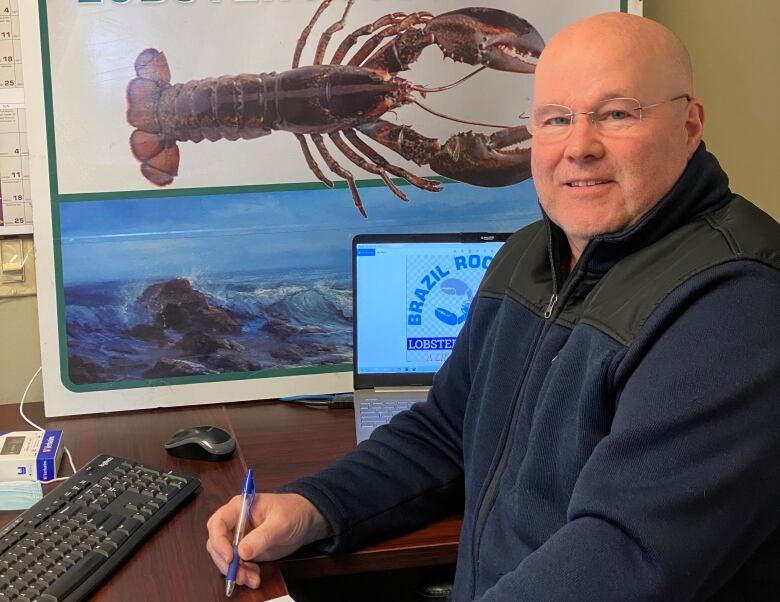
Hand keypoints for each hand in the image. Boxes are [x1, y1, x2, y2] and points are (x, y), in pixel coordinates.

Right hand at [206, 492, 331, 589]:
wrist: (306, 520)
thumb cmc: (293, 512)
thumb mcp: (280, 523)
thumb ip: (262, 536)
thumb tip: (241, 552)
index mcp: (240, 507)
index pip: (217, 523)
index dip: (219, 541)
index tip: (230, 557)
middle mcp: (236, 522)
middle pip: (216, 543)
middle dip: (226, 561)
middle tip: (239, 574)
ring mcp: (240, 537)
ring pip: (225, 557)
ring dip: (235, 571)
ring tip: (251, 579)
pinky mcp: (247, 550)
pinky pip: (237, 565)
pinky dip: (243, 573)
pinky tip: (254, 577)